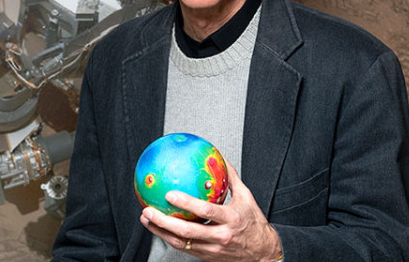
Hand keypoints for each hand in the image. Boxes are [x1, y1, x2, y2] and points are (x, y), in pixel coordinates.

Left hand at [139, 162, 282, 260]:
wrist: (262, 254)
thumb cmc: (254, 223)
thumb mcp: (246, 197)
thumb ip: (231, 177)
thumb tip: (218, 157)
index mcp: (231, 219)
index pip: (206, 211)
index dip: (187, 203)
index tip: (170, 194)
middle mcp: (221, 236)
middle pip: (188, 230)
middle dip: (164, 221)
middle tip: (148, 210)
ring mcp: (212, 249)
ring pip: (181, 242)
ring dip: (160, 231)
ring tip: (146, 219)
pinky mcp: (206, 256)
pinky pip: (183, 247)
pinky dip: (168, 237)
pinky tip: (158, 228)